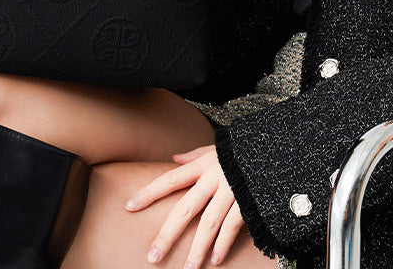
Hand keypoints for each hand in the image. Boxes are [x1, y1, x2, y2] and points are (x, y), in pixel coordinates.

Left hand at [124, 145, 244, 267]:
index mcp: (202, 165)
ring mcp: (230, 192)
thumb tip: (174, 158)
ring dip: (196, 249)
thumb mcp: (216, 147)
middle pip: (184, 209)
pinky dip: (223, 244)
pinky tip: (215, 259)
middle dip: (167, 234)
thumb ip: (195, 155)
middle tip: (152, 256)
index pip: (169, 180)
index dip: (148, 193)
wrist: (273, 148)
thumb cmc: (241, 149)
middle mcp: (212, 179)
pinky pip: (232, 228)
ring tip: (187, 268)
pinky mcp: (248, 202)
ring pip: (208, 225)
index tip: (129, 206)